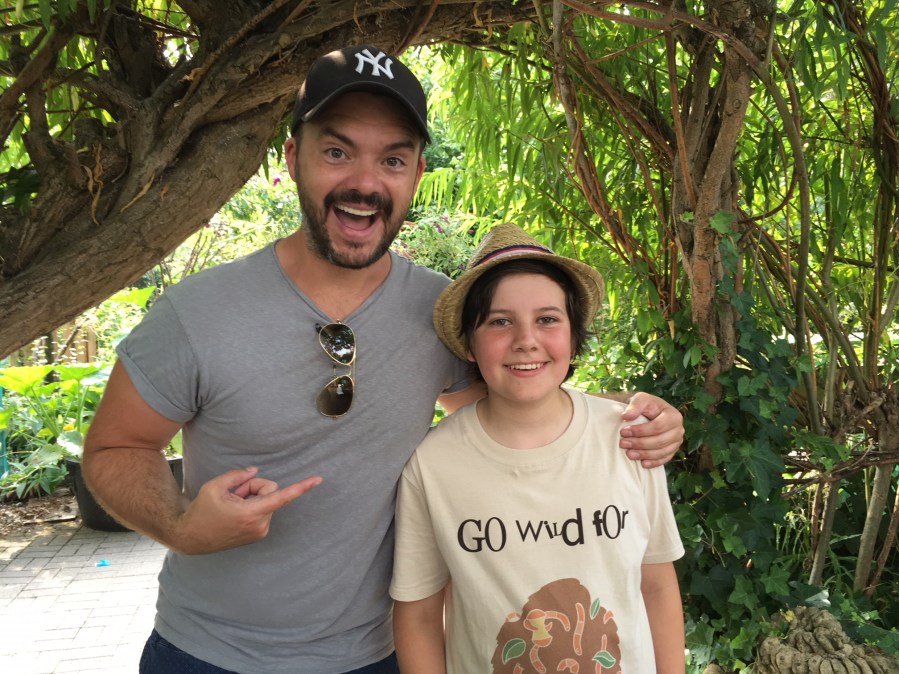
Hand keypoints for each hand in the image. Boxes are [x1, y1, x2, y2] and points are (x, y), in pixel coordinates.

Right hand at [173, 467, 321, 553]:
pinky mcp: (258, 534)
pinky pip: (263, 510)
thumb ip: (239, 475)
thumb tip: (256, 472)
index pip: (282, 496)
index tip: (319, 480)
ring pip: (266, 501)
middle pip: (270, 491)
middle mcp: (260, 525)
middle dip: (254, 487)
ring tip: (232, 505)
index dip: (301, 487)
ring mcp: (260, 532)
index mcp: (251, 513)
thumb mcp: (215, 486)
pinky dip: (252, 507)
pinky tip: (235, 513)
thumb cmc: (202, 510)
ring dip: (252, 498)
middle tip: (235, 493)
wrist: (191, 537)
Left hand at [620, 392, 683, 467]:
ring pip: (662, 452)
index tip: (623, 432)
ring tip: (629, 454)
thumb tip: (626, 416)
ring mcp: (677, 442)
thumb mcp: (640, 399)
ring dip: (644, 454)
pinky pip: (664, 459)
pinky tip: (643, 463)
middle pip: (660, 441)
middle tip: (623, 444)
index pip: (658, 426)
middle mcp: (679, 429)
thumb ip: (635, 405)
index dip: (640, 431)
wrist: (648, 412)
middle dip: (640, 444)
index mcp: (674, 416)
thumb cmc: (645, 405)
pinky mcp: (672, 450)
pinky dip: (654, 462)